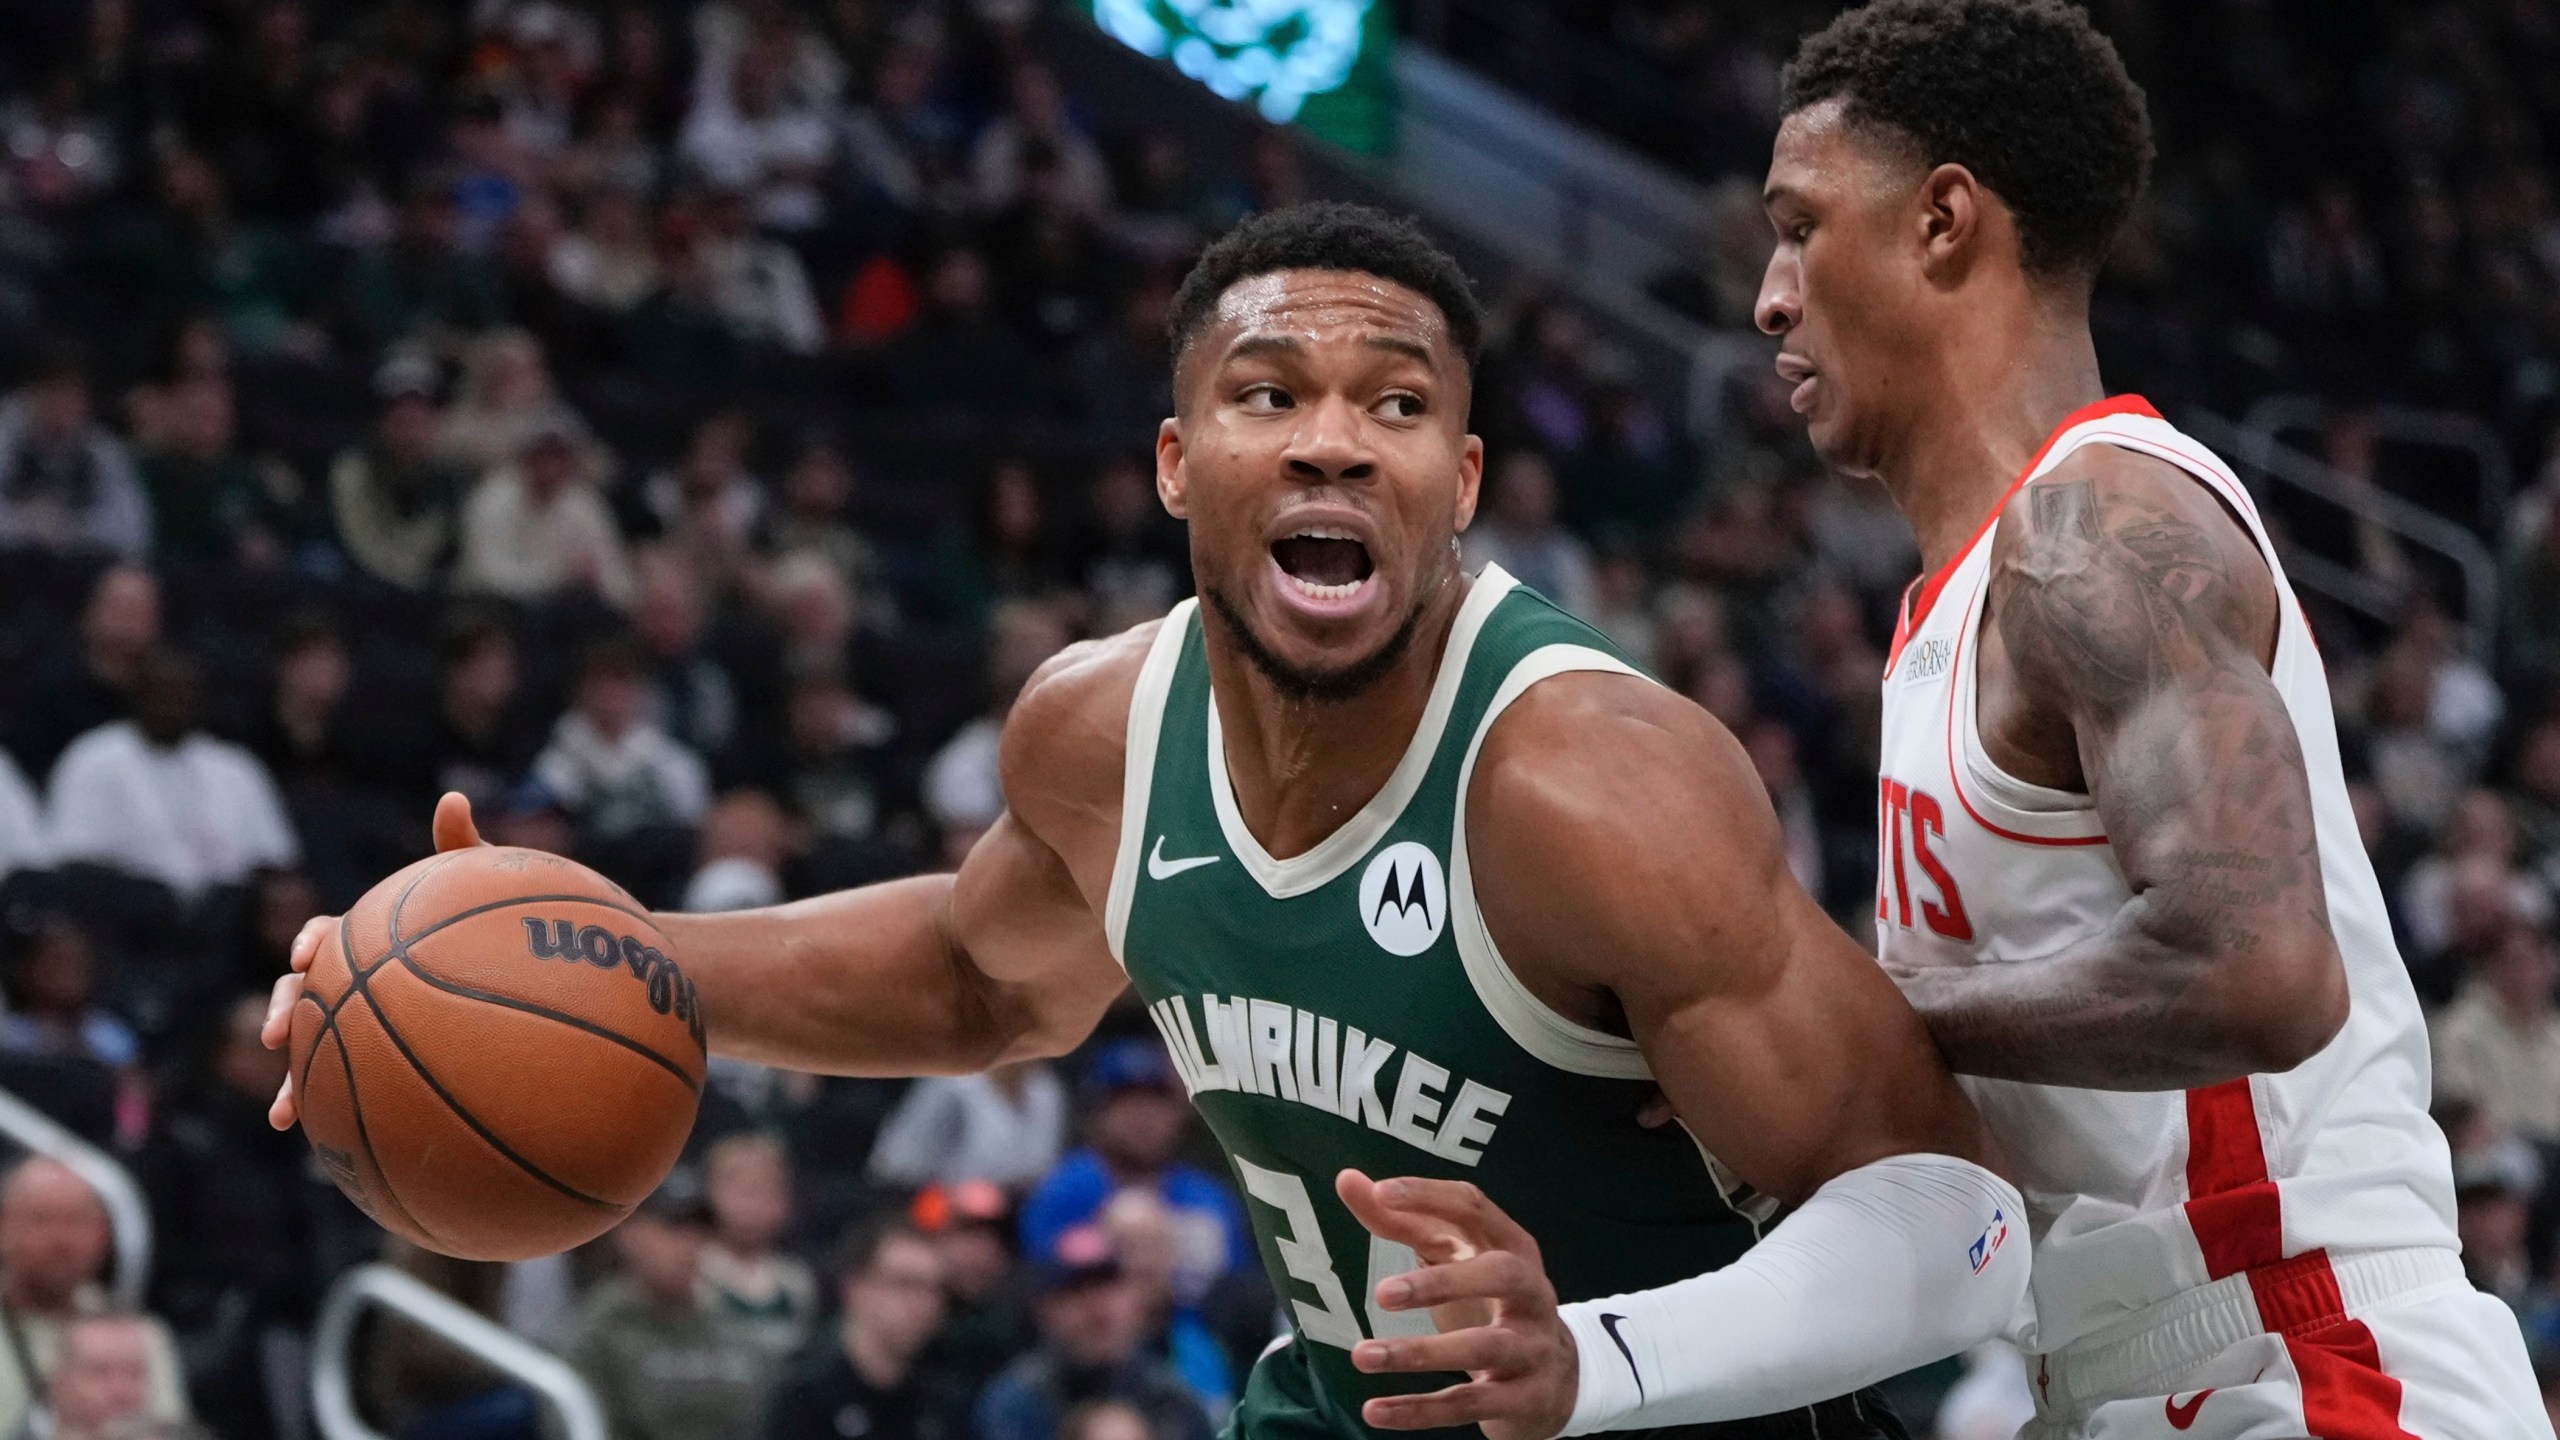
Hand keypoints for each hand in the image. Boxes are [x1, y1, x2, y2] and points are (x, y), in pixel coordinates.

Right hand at [260, 793, 484, 1130]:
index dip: (314, 943)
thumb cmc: (514, 929)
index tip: (310, 955)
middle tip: (279, 1033)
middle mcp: (367, 983)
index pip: (333, 935)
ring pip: (322, 1053)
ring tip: (286, 1114)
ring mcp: (376, 1027)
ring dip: (295, 1082)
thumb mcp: (493, 889)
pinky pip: (361, 1095)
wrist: (543, 988)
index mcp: (379, 940)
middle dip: (286, 1012)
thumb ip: (465, 851)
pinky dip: (344, 1119)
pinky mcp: (392, 1068)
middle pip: (308, 995)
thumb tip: (451, 797)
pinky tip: (337, 1151)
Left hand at [1336, 1170, 1576, 1439]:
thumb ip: (1401, 1221)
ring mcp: (1534, 1346)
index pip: (1475, 1207)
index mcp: (1512, 1245)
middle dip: (1442, 1283)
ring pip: (1484, 1347)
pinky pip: (1470, 1403)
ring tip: (1362, 1355)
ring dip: (1420, 1353)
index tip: (1380, 1193)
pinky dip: (1420, 1409)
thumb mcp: (1453, 1258)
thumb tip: (1347, 1179)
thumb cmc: (1488, 1303)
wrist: (1556, 1380)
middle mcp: (1532, 1291)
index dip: (1429, 1197)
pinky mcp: (1525, 1397)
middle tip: (1382, 1293)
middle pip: (1500, 1274)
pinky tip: (1375, 1410)